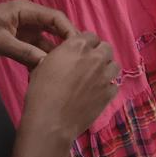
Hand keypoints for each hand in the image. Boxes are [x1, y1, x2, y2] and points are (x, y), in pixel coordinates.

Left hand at [0, 0, 75, 69]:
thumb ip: (24, 51)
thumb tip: (48, 63)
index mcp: (25, 10)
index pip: (55, 17)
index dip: (69, 30)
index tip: (80, 46)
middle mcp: (28, 18)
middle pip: (54, 30)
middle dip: (65, 44)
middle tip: (79, 60)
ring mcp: (24, 31)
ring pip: (46, 43)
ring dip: (52, 56)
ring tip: (64, 70)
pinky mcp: (18, 42)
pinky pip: (35, 52)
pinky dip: (40, 61)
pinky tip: (46, 74)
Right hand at [21, 30, 119, 147]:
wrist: (50, 120)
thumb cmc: (40, 92)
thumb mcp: (43, 65)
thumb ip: (61, 54)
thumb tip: (66, 55)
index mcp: (77, 46)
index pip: (91, 36)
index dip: (87, 44)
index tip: (81, 52)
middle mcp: (94, 57)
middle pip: (106, 48)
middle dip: (99, 54)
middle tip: (89, 65)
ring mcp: (104, 75)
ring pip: (114, 65)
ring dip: (107, 69)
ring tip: (96, 78)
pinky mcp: (109, 92)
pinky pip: (114, 85)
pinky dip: (108, 88)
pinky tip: (97, 93)